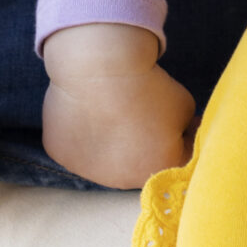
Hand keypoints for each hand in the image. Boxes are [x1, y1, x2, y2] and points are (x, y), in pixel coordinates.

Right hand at [42, 23, 195, 188]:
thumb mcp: (185, 105)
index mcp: (160, 168)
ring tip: (111, 113)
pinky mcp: (61, 156)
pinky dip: (82, 135)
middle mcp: (123, 180)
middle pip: (140, 164)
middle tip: (140, 114)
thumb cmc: (148, 85)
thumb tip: (177, 130)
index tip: (180, 119)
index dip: (183, 136)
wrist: (100, 67)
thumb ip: (184, 126)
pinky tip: (87, 113)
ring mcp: (88, 171)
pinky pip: (77, 149)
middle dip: (145, 145)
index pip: (180, 158)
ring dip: (111, 145)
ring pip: (105, 161)